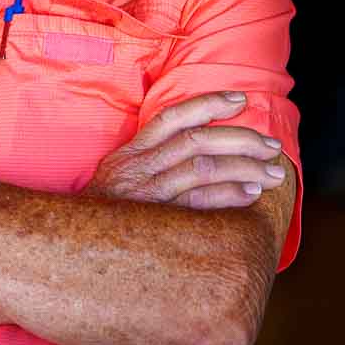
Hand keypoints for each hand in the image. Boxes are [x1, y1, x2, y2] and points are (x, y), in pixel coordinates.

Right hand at [84, 91, 287, 208]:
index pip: (172, 117)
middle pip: (196, 139)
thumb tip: (195, 153)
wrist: (72, 245)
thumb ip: (148, 164)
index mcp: (130, 153)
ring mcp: (146, 191)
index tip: (240, 100)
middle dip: (240, 139)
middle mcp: (137, 166)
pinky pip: (198, 200)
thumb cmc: (104, 215)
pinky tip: (251, 193)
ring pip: (202, 166)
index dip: (207, 104)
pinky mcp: (154, 216)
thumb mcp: (117, 180)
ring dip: (244, 166)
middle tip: (272, 146)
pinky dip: (228, 194)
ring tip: (273, 173)